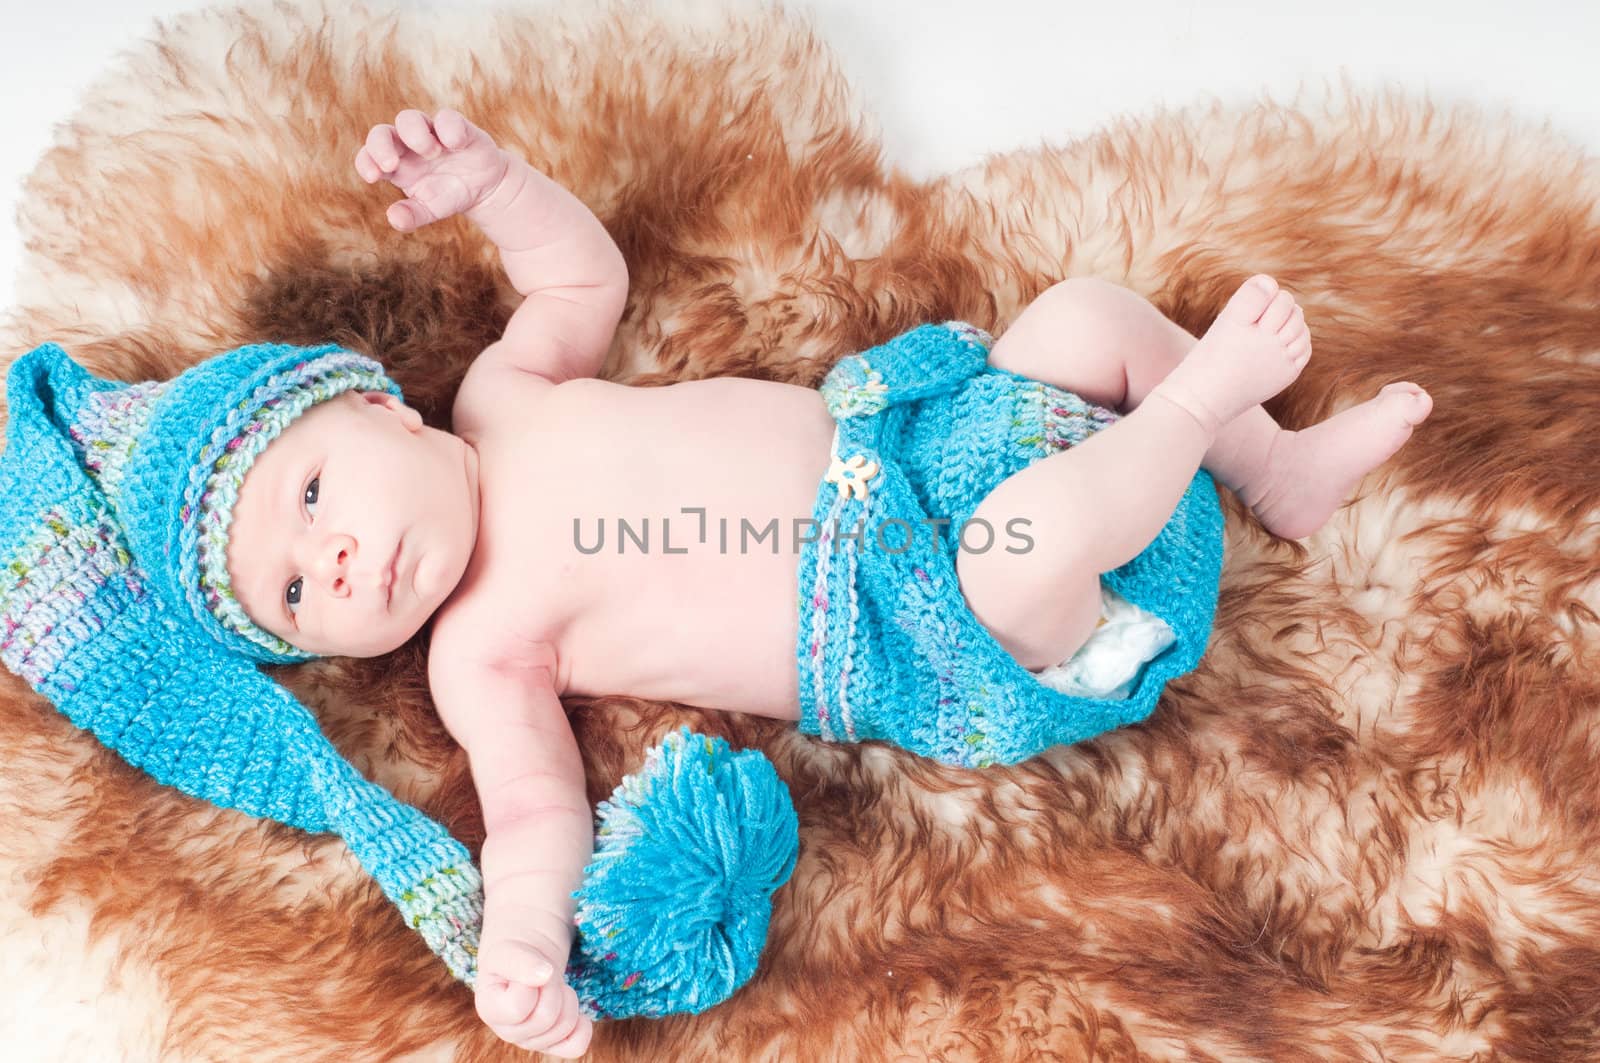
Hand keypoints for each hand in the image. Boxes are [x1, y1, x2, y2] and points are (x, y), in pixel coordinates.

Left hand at [355, 108, 510, 232]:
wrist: (484, 188)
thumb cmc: (449, 195)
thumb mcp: (430, 210)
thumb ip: (412, 215)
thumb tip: (394, 218)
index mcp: (397, 166)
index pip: (369, 156)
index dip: (366, 161)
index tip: (374, 177)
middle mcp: (408, 146)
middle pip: (382, 133)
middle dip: (380, 146)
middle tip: (392, 165)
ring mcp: (431, 133)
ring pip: (409, 118)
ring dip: (414, 135)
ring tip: (432, 153)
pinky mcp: (456, 127)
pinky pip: (446, 118)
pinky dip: (449, 129)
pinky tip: (456, 145)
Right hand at [474, 928, 592, 1056]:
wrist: (527, 960)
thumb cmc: (514, 956)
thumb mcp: (509, 951)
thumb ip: (521, 963)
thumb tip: (544, 975)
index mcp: (489, 1010)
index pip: (518, 1007)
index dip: (532, 980)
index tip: (530, 966)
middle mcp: (507, 1032)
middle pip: (545, 1018)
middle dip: (553, 988)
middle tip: (547, 975)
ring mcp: (530, 1041)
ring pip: (564, 1027)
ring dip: (567, 999)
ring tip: (554, 987)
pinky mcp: (552, 1045)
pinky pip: (576, 1046)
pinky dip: (582, 1026)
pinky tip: (573, 1008)